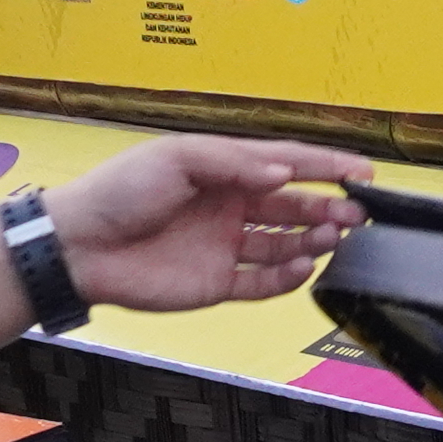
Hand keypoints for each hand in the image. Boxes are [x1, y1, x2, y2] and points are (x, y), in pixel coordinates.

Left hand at [38, 135, 366, 312]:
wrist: (80, 245)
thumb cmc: (119, 191)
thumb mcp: (176, 158)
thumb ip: (233, 163)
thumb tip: (283, 172)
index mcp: (224, 170)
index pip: (287, 164)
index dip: (326, 166)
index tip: (362, 171)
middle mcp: (230, 206)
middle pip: (294, 206)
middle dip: (328, 207)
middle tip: (356, 213)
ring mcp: (225, 245)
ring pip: (284, 244)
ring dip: (313, 239)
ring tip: (333, 237)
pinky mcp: (216, 283)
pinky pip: (262, 282)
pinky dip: (286, 277)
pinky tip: (303, 267)